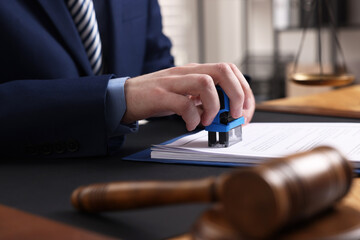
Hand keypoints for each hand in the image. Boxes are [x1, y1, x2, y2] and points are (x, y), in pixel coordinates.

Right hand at [122, 63, 254, 130]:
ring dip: (215, 106)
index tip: (245, 112)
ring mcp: (174, 82)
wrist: (124, 97)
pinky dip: (192, 118)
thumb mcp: (186, 96)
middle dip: (238, 95)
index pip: (230, 70)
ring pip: (206, 83)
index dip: (244, 91)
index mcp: (196, 71)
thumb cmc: (156, 97)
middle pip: (223, 71)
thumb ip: (204, 101)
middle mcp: (187, 72)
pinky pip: (183, 104)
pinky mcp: (160, 95)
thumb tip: (225, 114)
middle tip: (236, 116)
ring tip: (209, 121)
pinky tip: (190, 125)